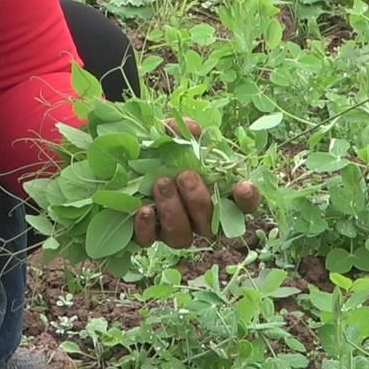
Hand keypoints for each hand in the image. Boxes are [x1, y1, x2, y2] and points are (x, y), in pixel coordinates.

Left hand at [132, 119, 261, 248]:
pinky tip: (144, 210)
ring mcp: (171, 229)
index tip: (244, 186)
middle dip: (199, 200)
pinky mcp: (146, 235)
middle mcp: (196, 218)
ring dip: (173, 211)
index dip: (248, 200)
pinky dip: (147, 227)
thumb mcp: (170, 138)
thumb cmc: (156, 152)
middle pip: (209, 223)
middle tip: (185, 176)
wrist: (120, 164)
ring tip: (161, 184)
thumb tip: (192, 128)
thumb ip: (183, 132)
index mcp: (212, 194)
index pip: (241, 205)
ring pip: (181, 236)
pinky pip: (148, 240)